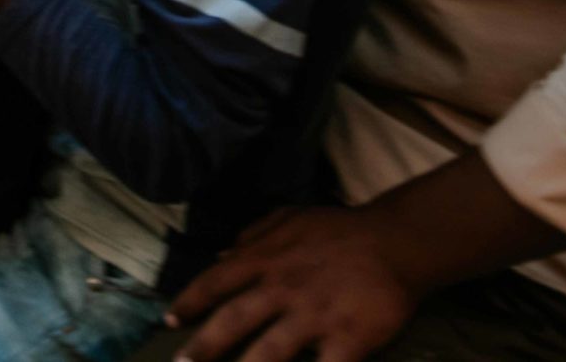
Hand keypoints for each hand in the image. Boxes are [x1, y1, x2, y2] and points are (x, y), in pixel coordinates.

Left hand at [165, 206, 421, 361]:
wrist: (396, 240)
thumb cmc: (339, 230)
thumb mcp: (289, 218)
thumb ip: (253, 236)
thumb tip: (219, 255)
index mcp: (266, 258)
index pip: (216, 282)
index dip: (189, 303)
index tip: (169, 323)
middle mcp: (283, 288)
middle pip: (233, 321)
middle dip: (203, 346)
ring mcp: (314, 315)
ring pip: (269, 353)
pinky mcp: (347, 338)